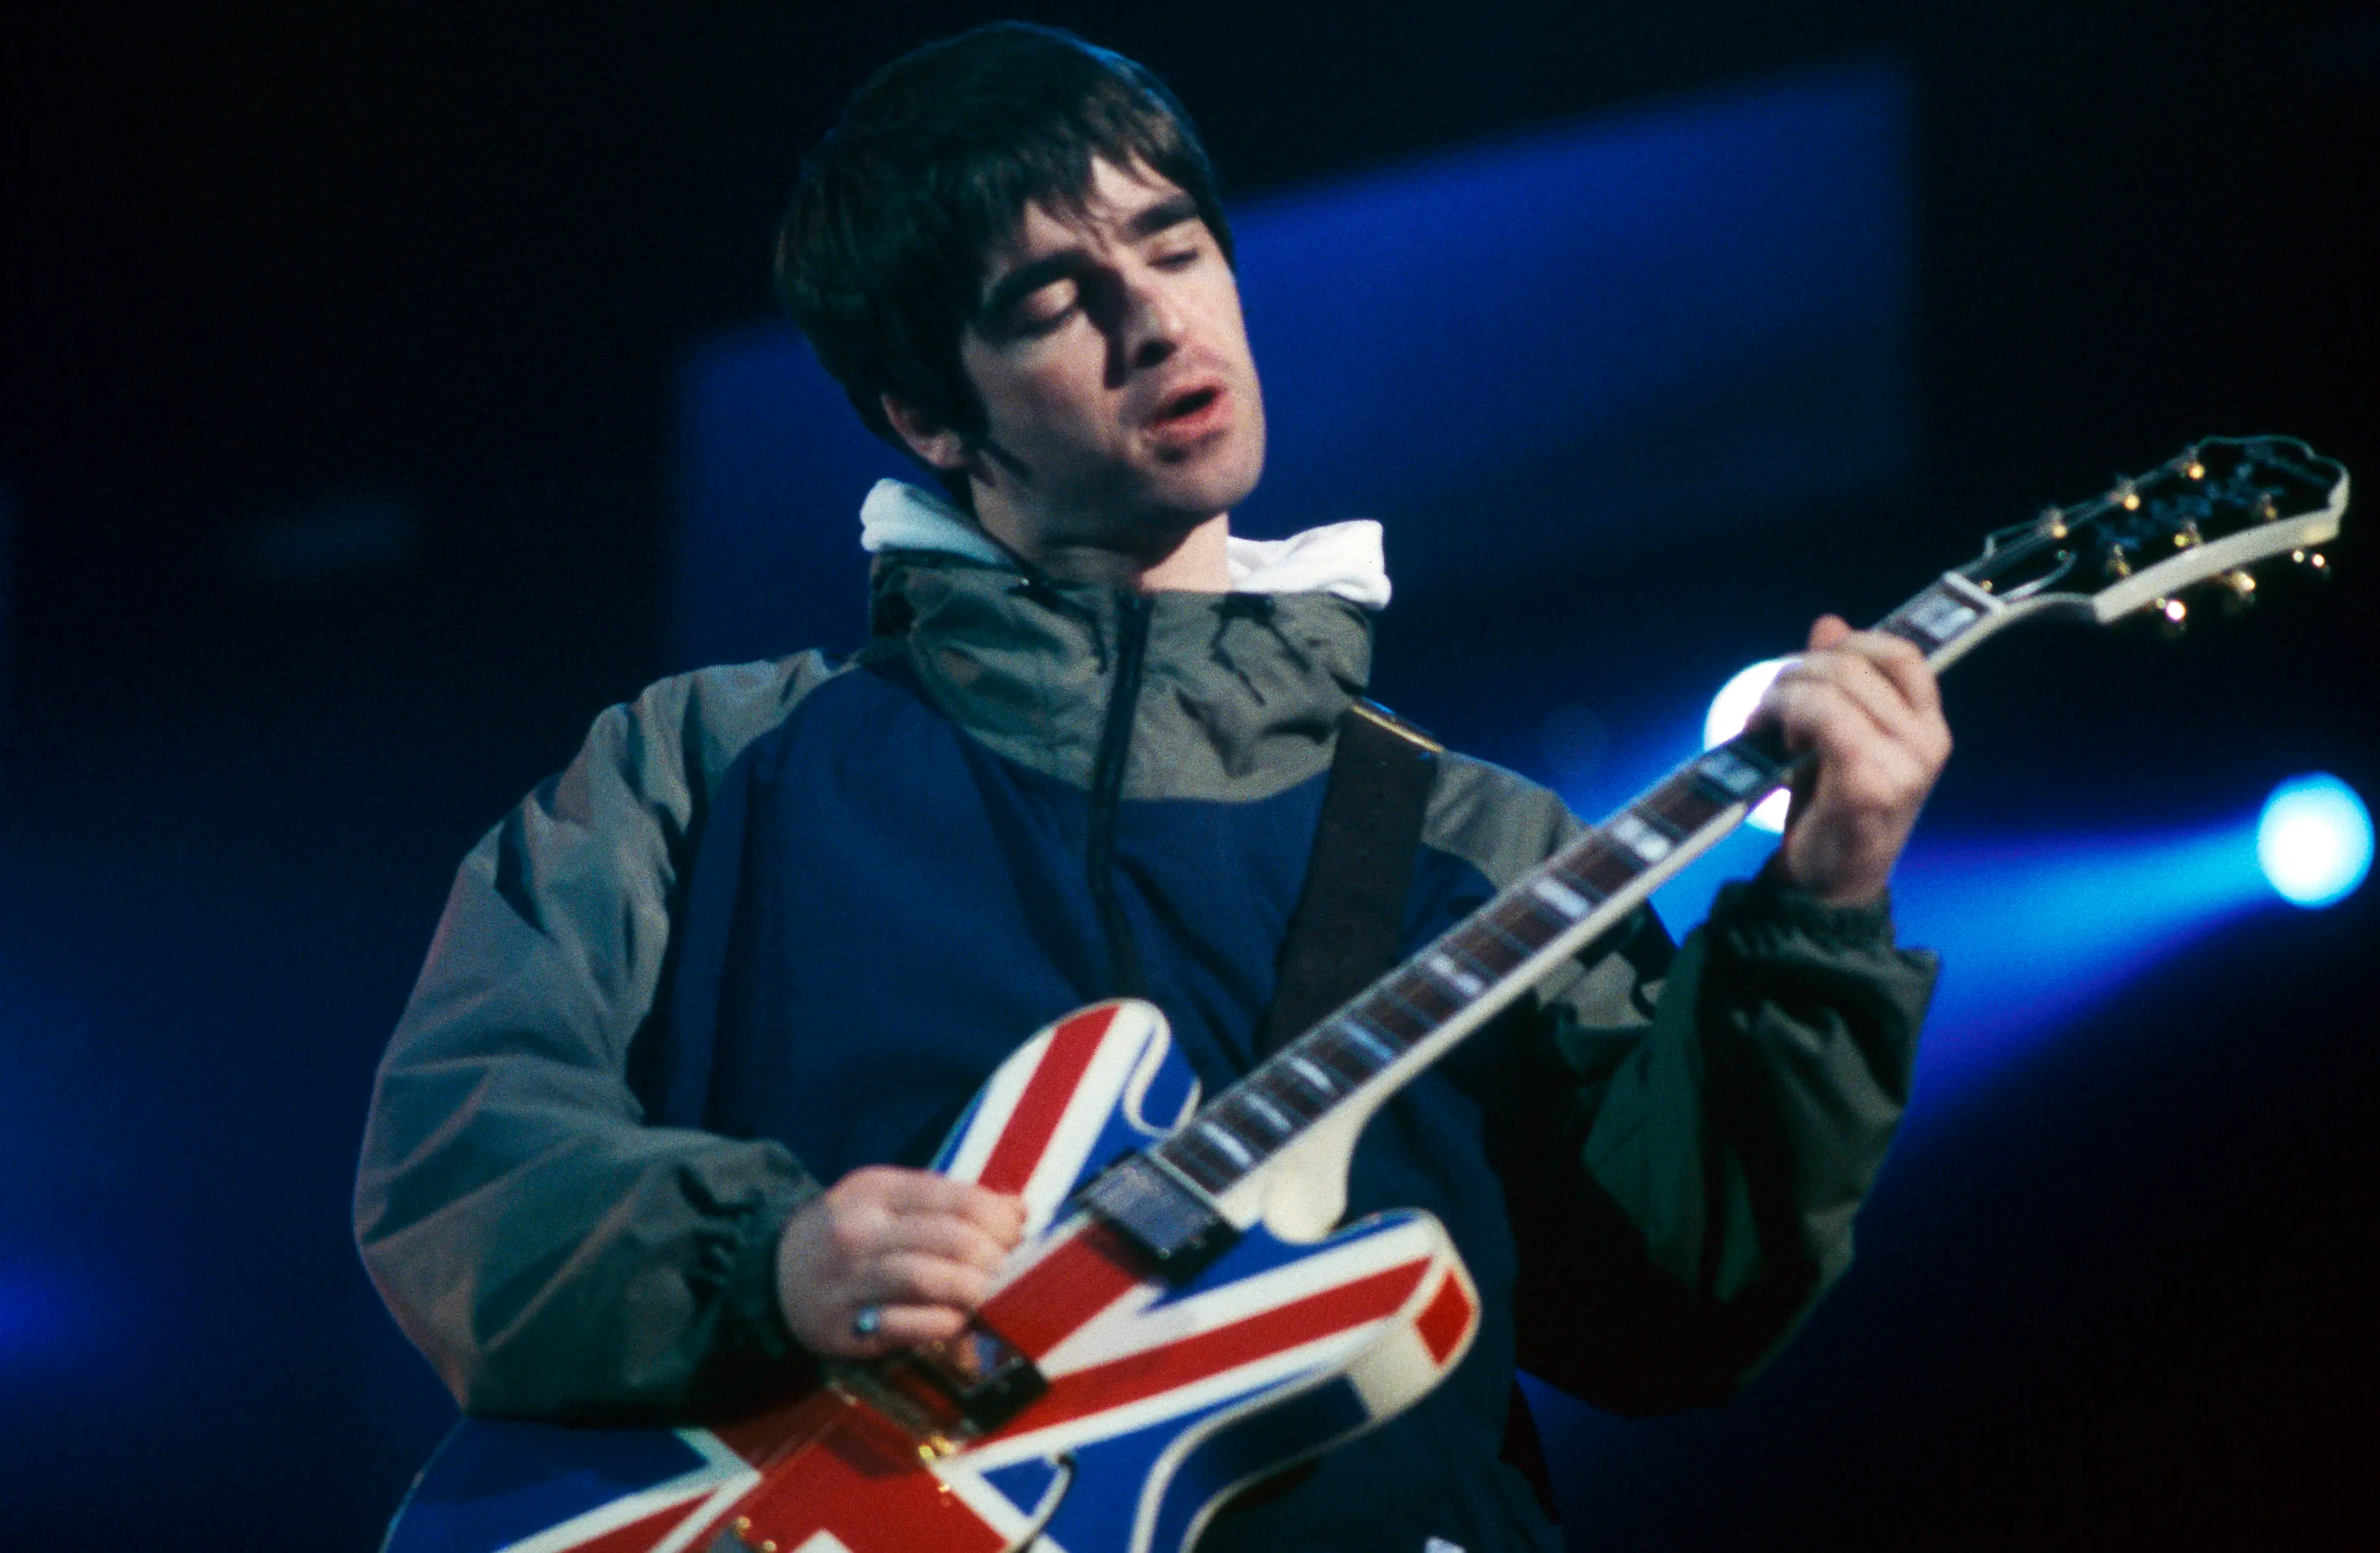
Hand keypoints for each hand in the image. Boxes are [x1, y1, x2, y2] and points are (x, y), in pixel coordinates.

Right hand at [775, 1166, 1026, 1356]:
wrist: (774, 1275)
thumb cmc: (849, 1232)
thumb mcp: (887, 1198)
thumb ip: (949, 1200)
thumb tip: (1019, 1210)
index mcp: (874, 1191)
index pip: (954, 1197)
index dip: (998, 1217)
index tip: (1016, 1232)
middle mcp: (858, 1233)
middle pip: (949, 1239)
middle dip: (993, 1256)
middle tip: (1008, 1267)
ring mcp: (848, 1282)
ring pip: (928, 1280)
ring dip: (973, 1290)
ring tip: (988, 1293)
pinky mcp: (845, 1329)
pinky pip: (906, 1327)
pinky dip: (942, 1324)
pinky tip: (956, 1320)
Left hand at [1755, 615, 1951, 906]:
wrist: (1827, 887)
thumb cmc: (1831, 811)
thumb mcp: (1839, 738)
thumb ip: (1839, 683)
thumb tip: (1829, 622)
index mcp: (1927, 727)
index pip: (1901, 653)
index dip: (1849, 645)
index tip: (1807, 669)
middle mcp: (1927, 742)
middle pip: (1854, 663)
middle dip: (1797, 671)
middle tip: (1767, 704)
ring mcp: (1904, 765)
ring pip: (1832, 686)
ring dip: (1783, 694)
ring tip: (1764, 724)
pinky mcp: (1871, 784)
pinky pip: (1823, 717)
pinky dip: (1786, 716)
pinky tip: (1773, 741)